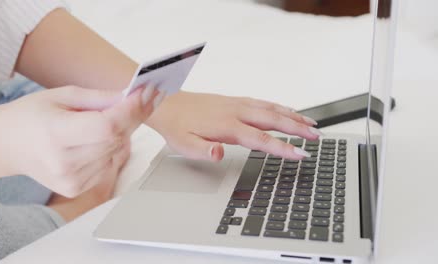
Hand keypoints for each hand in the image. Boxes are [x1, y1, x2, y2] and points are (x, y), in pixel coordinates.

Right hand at [0, 85, 159, 196]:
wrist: (7, 145)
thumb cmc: (33, 115)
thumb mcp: (62, 95)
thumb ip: (99, 98)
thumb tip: (133, 96)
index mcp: (55, 134)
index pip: (106, 126)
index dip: (131, 110)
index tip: (147, 93)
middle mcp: (64, 162)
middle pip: (115, 139)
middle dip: (134, 116)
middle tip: (146, 97)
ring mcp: (70, 179)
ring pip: (115, 151)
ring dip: (123, 132)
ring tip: (112, 117)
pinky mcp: (76, 187)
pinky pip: (108, 163)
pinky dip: (110, 147)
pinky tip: (97, 137)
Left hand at [147, 92, 321, 160]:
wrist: (167, 103)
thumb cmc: (177, 126)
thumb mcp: (184, 145)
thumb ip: (203, 151)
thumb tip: (220, 154)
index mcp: (227, 126)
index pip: (261, 139)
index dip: (283, 148)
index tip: (300, 154)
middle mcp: (236, 112)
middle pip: (273, 120)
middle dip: (298, 129)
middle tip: (317, 138)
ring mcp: (237, 104)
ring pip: (271, 109)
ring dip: (293, 116)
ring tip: (312, 124)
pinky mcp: (235, 100)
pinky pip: (263, 102)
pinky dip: (280, 107)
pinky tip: (288, 112)